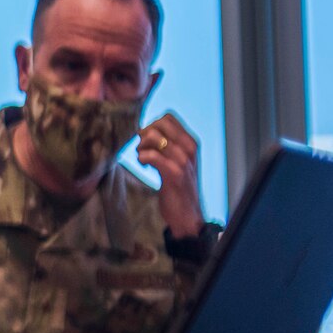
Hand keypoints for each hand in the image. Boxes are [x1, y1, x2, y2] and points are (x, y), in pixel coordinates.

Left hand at [136, 112, 202, 239]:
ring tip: (144, 160)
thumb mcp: (176, 160)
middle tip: (144, 151)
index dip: (152, 126)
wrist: (188, 214)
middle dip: (144, 134)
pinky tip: (145, 167)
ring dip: (141, 147)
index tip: (149, 142)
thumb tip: (143, 130)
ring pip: (152, 136)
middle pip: (158, 123)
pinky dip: (142, 159)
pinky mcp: (174, 173)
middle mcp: (189, 147)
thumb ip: (166, 145)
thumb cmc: (178, 186)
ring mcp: (183, 160)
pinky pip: (150, 155)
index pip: (167, 117)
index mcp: (190, 142)